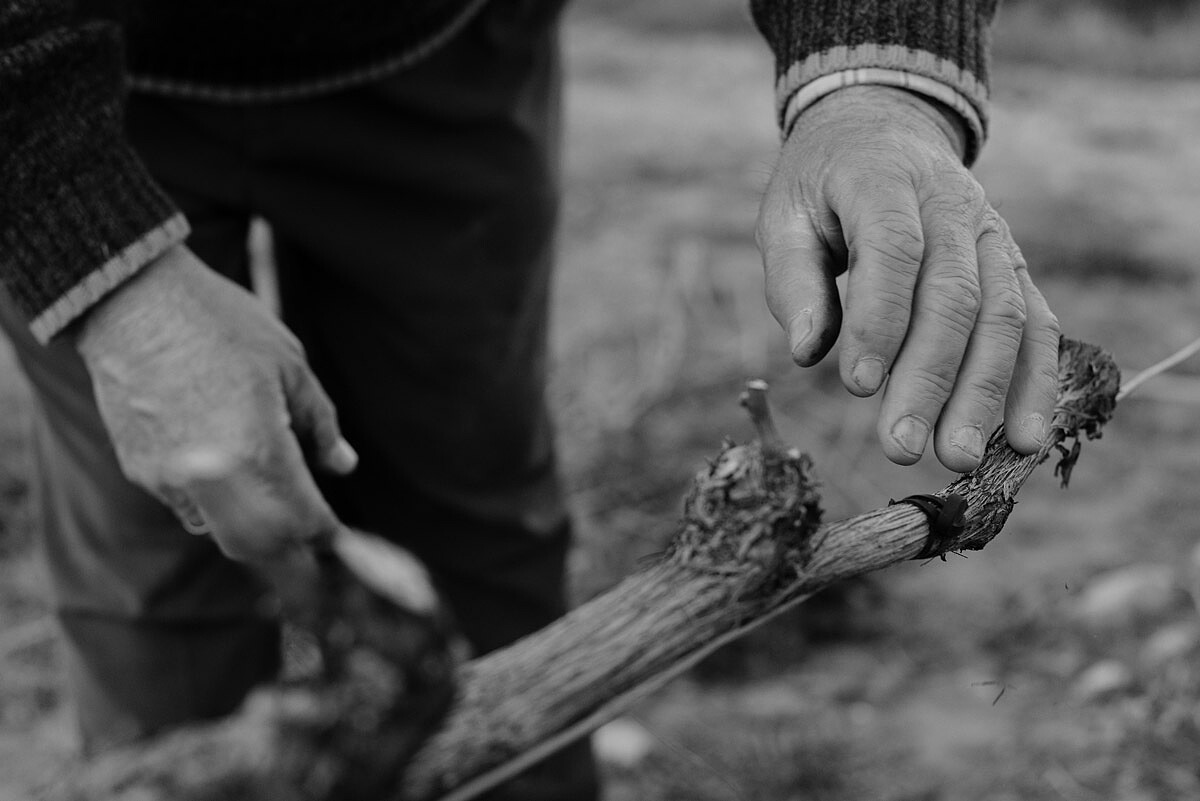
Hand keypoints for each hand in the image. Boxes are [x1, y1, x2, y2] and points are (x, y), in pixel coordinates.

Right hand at [74, 244, 356, 561]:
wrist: (132, 299)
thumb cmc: (220, 324)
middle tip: (315, 546)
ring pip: (218, 532)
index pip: (303, 521)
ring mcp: (168, 478)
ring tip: (277, 507)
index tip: (343, 538)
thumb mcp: (290, 365)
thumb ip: (320, 425)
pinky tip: (230, 473)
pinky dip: (216, 505)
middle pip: (260, 547)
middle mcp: (210, 477)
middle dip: (292, 554)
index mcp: (257, 451)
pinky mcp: (140, 469)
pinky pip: (185, 506)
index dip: (328, 536)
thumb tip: (342, 465)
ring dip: (253, 533)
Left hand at [756, 85, 1059, 471]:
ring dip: (984, 393)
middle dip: (929, 379)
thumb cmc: (824, 185)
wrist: (884, 129)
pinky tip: (1024, 439)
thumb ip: (793, 280)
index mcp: (885, 181)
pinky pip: (1038, 324)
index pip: (894, 251)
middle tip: (901, 449)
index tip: (858, 388)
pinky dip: (1037, 382)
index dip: (880, 320)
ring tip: (958, 458)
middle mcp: (952, 206)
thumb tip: (808, 352)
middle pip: (954, 296)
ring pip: (1003, 316)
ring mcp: (993, 235)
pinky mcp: (1013, 265)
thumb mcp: (786, 215)